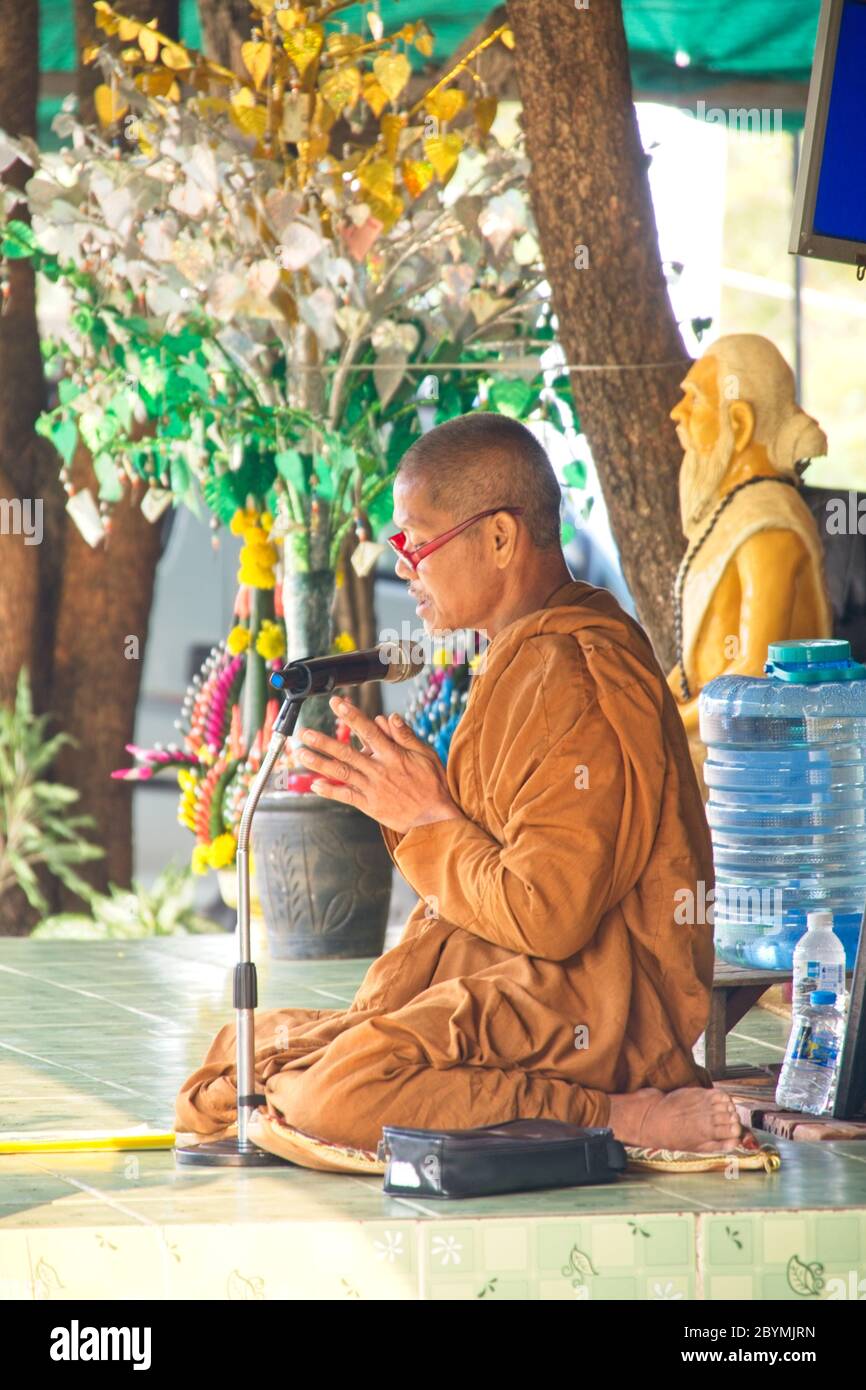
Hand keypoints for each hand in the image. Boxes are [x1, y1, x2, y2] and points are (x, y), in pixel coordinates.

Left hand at [296, 695, 463, 833]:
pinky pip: (345, 796)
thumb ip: (405, 736)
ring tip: (300, 753)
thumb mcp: (426, 755)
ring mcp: (372, 788)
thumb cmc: (432, 785)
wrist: (435, 819)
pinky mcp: (369, 805)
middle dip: (323, 741)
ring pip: (341, 773)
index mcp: (393, 755)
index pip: (368, 731)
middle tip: (304, 732)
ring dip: (319, 762)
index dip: (351, 716)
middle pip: (346, 752)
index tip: (336, 703)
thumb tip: (388, 717)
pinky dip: (329, 790)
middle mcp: (379, 770)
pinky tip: (314, 784)